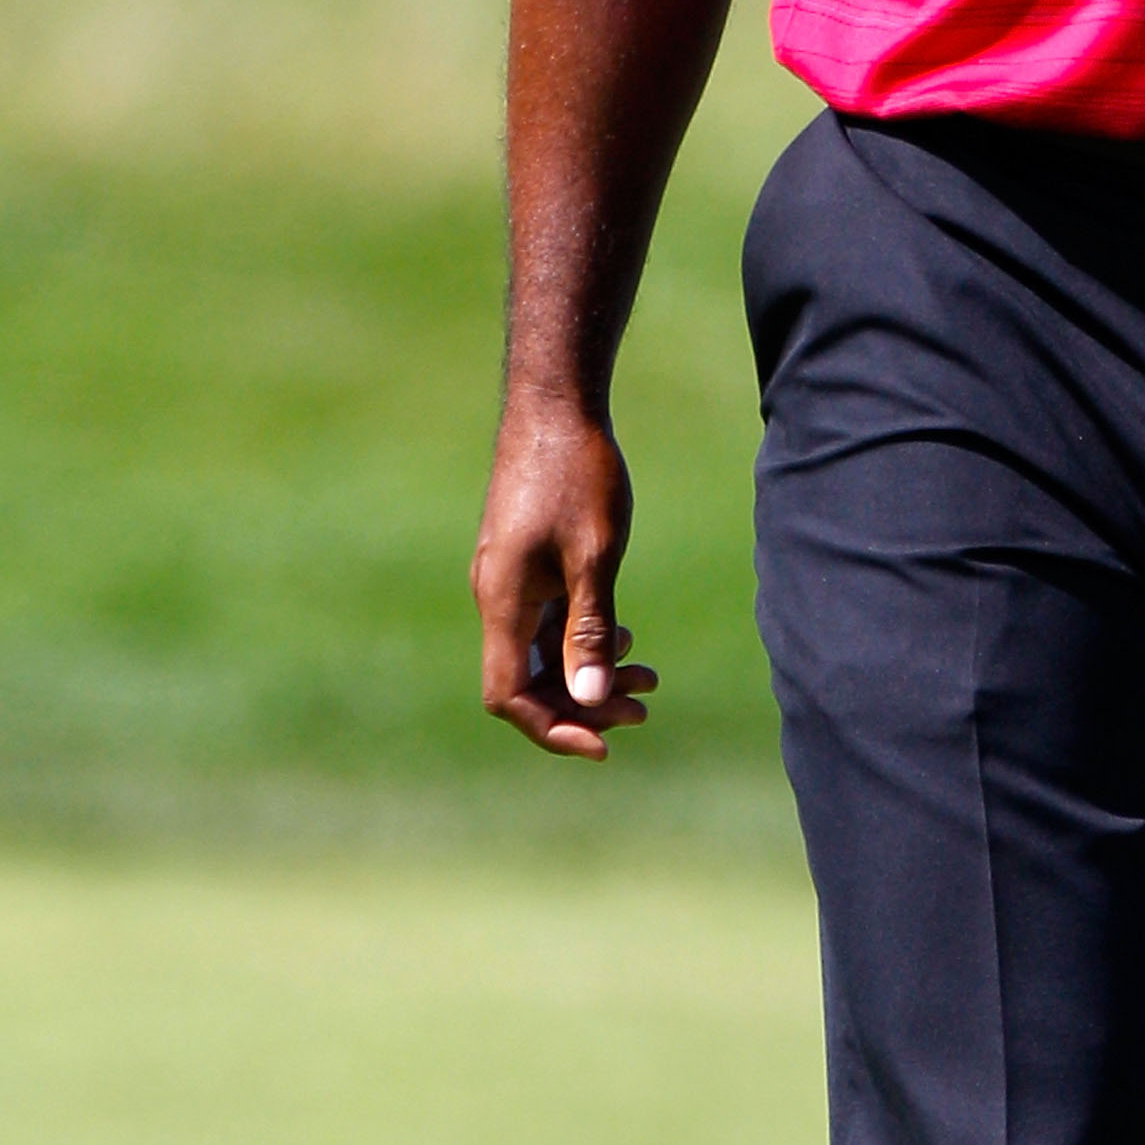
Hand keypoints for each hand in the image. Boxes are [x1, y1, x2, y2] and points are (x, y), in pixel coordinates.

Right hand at [472, 397, 654, 758]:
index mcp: (503, 601)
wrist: (555, 404)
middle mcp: (497, 596)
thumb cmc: (576, 474)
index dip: (554, 727)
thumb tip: (588, 700)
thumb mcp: (594, 557)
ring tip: (648, 676)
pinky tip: (622, 633)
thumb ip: (587, 630)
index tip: (606, 740)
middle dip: (583, 703)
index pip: (510, 695)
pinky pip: (543, 621)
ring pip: (540, 651)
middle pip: (527, 680)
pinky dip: (580, 638)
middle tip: (645, 705)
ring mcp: (508, 579)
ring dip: (588, 671)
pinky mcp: (523, 562)